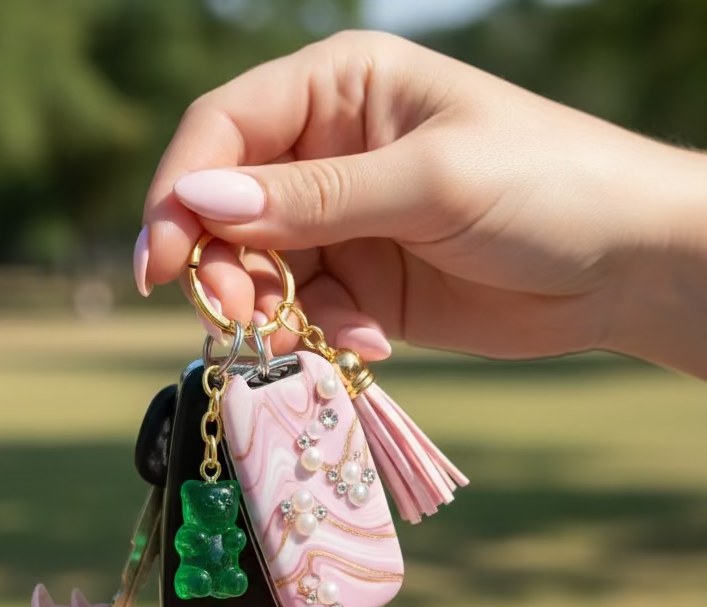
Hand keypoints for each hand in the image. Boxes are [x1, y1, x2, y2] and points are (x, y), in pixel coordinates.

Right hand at [136, 30, 706, 377]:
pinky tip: (371, 339)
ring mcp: (342, 222)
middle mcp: (328, 152)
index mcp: (339, 89)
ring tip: (306, 335)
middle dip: (220, 264)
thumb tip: (198, 203)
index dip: (179, 192)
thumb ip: (313, 199)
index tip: (161, 260)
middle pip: (227, 206)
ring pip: (258, 268)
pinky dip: (320, 332)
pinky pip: (305, 311)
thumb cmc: (546, 185)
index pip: (225, 130)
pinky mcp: (360, 282)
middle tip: (235, 315)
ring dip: (268, 309)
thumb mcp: (428, 180)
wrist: (622, 265)